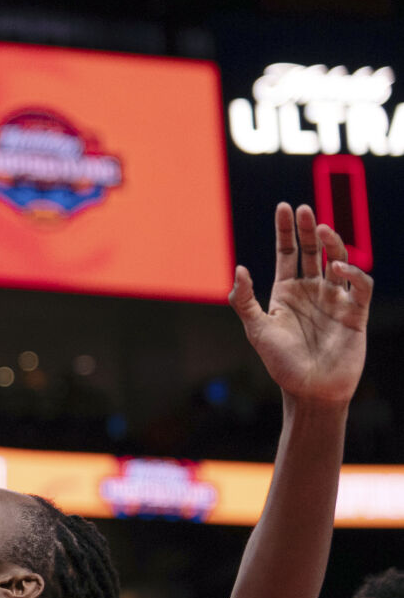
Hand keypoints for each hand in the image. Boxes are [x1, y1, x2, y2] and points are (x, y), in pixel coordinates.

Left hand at [230, 203, 371, 407]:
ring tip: (321, 229)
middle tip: (303, 209)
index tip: (284, 207)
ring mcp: (335, 300)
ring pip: (338, 261)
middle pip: (312, 251)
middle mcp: (312, 291)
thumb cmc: (281, 363)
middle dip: (308, 229)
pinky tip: (338, 267)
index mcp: (286, 292)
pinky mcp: (356, 313)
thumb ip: (245, 300)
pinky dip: (354, 272)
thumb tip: (238, 269)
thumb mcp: (256, 330)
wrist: (309, 390)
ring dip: (332, 244)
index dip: (286, 231)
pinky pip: (360, 286)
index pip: (287, 253)